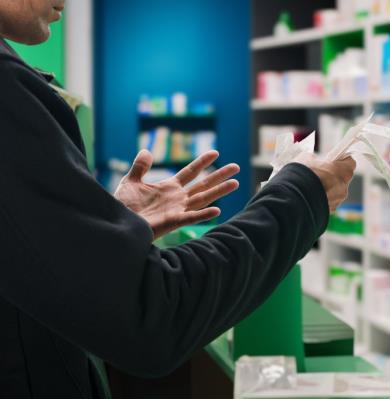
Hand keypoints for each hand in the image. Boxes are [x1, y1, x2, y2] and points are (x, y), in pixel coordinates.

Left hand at [115, 150, 239, 238]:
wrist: (118, 223)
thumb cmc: (124, 206)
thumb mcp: (131, 181)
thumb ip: (140, 167)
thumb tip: (146, 151)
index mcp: (169, 187)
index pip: (190, 172)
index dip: (202, 162)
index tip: (216, 152)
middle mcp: (177, 198)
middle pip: (203, 184)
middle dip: (219, 175)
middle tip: (236, 167)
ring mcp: (177, 210)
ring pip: (203, 198)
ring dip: (219, 191)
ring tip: (235, 183)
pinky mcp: (173, 222)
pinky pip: (191, 217)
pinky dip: (204, 215)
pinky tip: (218, 210)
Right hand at [293, 153, 355, 211]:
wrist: (293, 198)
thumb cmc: (302, 176)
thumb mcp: (307, 158)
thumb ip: (316, 159)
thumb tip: (314, 161)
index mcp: (343, 171)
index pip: (350, 162)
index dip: (341, 159)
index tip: (332, 158)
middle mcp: (344, 187)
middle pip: (342, 178)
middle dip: (332, 175)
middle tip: (319, 172)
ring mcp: (337, 201)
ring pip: (335, 191)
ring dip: (326, 188)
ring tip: (311, 185)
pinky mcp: (329, 211)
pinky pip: (327, 201)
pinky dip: (321, 198)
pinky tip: (309, 195)